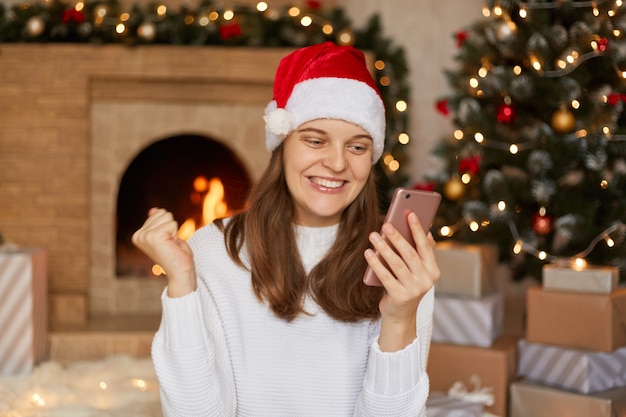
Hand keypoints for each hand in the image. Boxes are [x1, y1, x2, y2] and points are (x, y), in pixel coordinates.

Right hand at [132, 208, 196, 296]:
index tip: (166, 242)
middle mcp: (138, 235)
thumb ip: (158, 222)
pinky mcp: (153, 237)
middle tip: (170, 244)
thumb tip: (154, 209)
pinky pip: (172, 223)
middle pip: (162, 213)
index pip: (158, 213)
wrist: (180, 272)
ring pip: (167, 216)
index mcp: (138, 235)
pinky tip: (172, 245)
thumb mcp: (166, 235)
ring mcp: (144, 236)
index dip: (168, 227)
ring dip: (173, 230)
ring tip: (171, 245)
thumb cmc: (176, 254)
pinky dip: (175, 234)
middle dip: (171, 227)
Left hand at [364, 211, 439, 350]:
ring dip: (384, 248)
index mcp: (433, 270)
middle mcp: (426, 280)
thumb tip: (424, 229)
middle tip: (385, 224)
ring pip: (396, 264)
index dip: (418, 229)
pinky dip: (376, 263)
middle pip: (410, 254)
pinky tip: (368, 252)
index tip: (410, 213)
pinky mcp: (399, 297)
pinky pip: (385, 276)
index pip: (426, 246)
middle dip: (397, 237)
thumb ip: (420, 251)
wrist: (401, 314)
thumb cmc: (407, 284)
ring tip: (373, 235)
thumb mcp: (417, 270)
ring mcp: (414, 290)